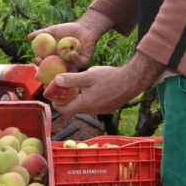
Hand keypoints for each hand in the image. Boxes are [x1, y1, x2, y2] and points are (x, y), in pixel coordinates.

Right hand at [29, 22, 96, 69]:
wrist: (84, 27)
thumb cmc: (68, 29)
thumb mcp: (53, 31)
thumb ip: (41, 33)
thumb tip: (29, 37)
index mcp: (54, 57)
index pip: (45, 63)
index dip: (40, 63)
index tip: (36, 60)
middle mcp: (62, 63)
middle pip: (54, 70)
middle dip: (49, 70)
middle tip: (48, 65)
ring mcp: (73, 64)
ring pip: (66, 70)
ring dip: (62, 67)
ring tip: (59, 59)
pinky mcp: (83, 62)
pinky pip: (78, 64)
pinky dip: (74, 59)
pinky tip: (72, 53)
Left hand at [43, 52, 164, 115]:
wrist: (132, 81)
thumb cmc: (110, 77)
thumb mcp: (88, 75)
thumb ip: (72, 79)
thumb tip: (56, 81)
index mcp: (85, 104)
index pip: (65, 110)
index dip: (57, 104)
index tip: (52, 96)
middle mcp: (92, 110)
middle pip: (74, 109)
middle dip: (66, 100)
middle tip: (62, 90)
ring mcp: (101, 110)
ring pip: (83, 107)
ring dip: (77, 99)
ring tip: (74, 87)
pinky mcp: (107, 108)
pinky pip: (92, 105)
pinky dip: (86, 99)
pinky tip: (89, 88)